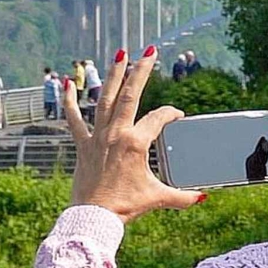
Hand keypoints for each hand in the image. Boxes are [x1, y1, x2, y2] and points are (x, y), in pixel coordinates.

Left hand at [65, 47, 202, 222]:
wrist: (94, 217)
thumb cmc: (125, 207)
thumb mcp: (157, 198)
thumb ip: (182, 197)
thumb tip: (202, 199)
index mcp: (136, 143)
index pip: (158, 118)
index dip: (171, 114)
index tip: (177, 115)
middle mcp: (116, 134)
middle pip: (130, 95)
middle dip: (141, 70)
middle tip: (149, 51)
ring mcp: (97, 137)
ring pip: (105, 99)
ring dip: (113, 75)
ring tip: (119, 54)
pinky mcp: (83, 144)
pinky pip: (74, 118)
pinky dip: (69, 100)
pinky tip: (66, 82)